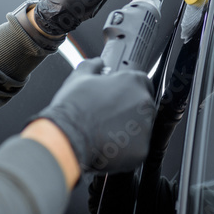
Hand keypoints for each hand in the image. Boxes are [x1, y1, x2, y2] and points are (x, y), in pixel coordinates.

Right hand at [35, 58, 154, 173]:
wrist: (68, 137)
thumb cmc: (73, 108)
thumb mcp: (79, 78)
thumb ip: (93, 66)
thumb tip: (98, 63)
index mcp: (133, 82)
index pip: (142, 83)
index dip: (129, 91)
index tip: (119, 98)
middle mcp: (144, 103)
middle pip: (143, 107)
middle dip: (129, 112)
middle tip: (108, 118)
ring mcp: (145, 127)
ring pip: (141, 129)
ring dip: (128, 131)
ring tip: (106, 133)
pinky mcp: (141, 149)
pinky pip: (136, 148)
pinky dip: (125, 149)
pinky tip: (108, 145)